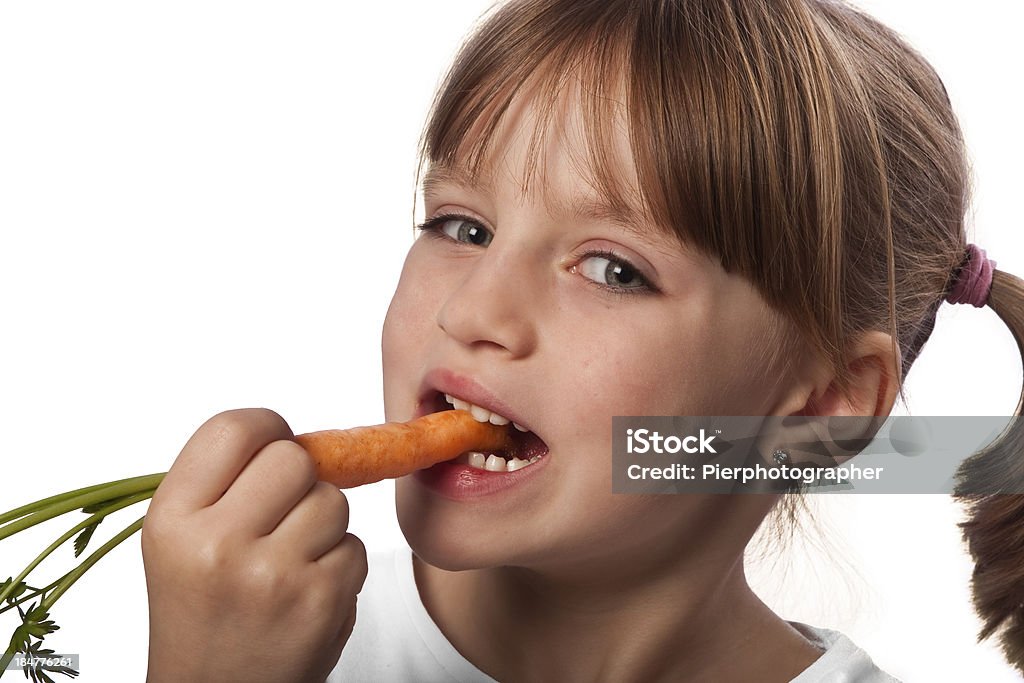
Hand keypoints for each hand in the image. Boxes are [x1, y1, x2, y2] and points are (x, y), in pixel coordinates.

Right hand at [141, 408, 367, 682]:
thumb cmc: (203, 608)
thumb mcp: (181, 538)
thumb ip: (227, 480)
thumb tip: (293, 437)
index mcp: (172, 518)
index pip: (234, 428)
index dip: (267, 428)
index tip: (274, 444)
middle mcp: (216, 544)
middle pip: (294, 458)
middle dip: (300, 478)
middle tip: (281, 511)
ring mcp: (272, 575)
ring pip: (333, 501)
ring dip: (323, 524)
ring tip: (288, 560)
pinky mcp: (320, 601)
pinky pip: (355, 546)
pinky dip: (340, 565)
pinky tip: (305, 591)